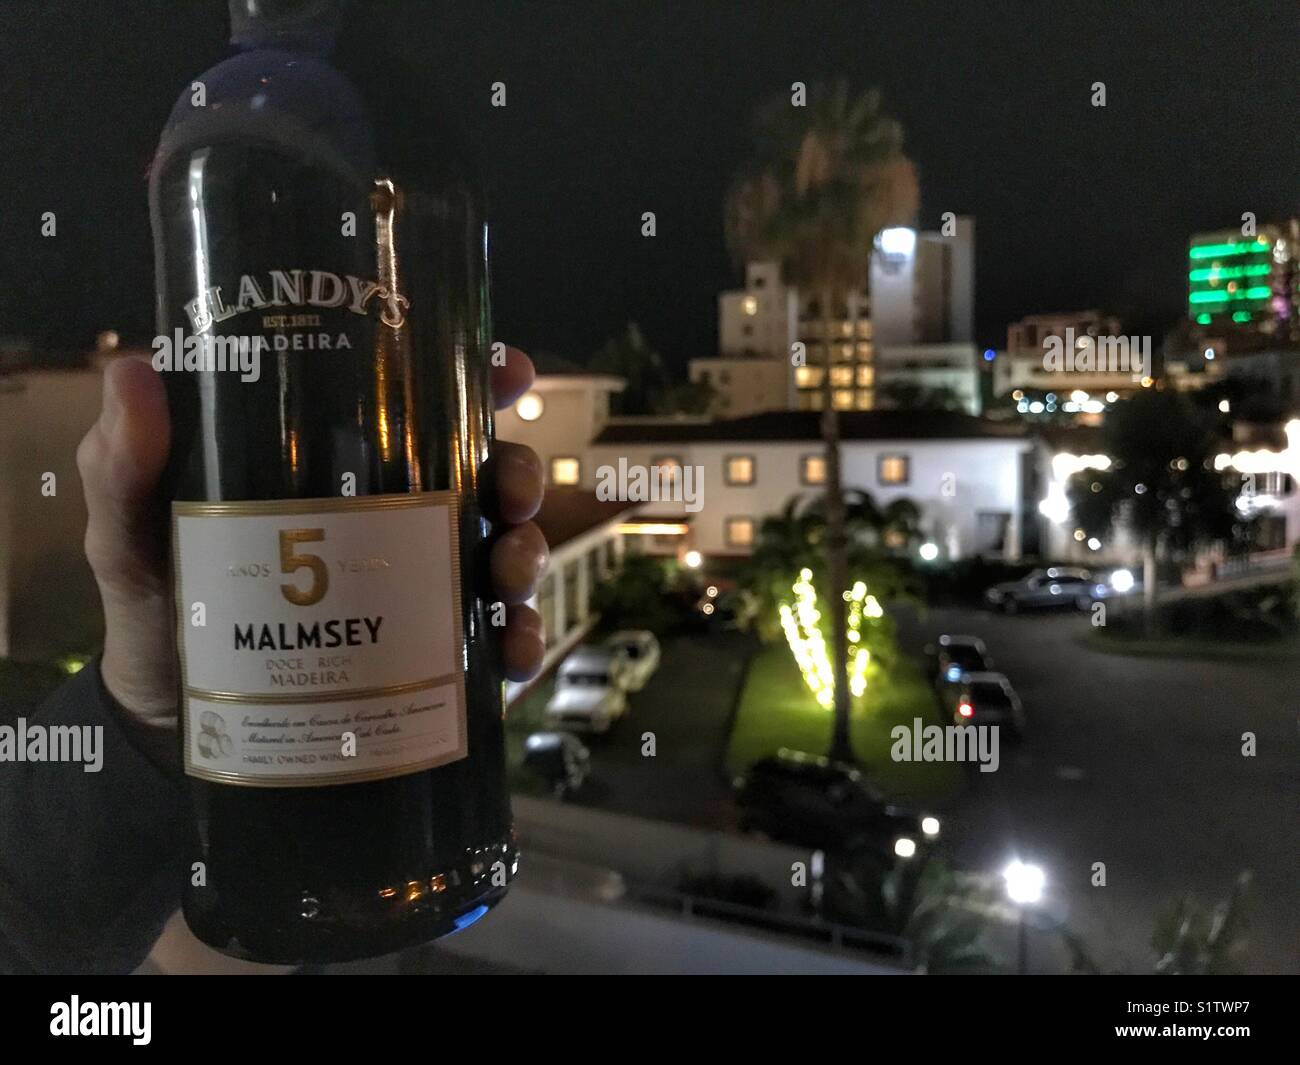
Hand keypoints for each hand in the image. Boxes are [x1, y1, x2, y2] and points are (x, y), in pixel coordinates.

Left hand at [75, 348, 548, 752]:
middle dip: (518, 473)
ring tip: (506, 573)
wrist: (173, 725)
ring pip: (505, 553)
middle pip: (485, 477)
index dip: (478, 380)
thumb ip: (125, 467)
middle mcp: (397, 523)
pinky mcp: (436, 658)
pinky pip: (496, 643)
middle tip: (508, 492)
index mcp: (342, 473)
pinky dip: (518, 642)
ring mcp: (422, 592)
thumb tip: (135, 371)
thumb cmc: (163, 610)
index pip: (422, 409)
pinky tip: (509, 653)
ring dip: (525, 554)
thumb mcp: (132, 535)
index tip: (508, 372)